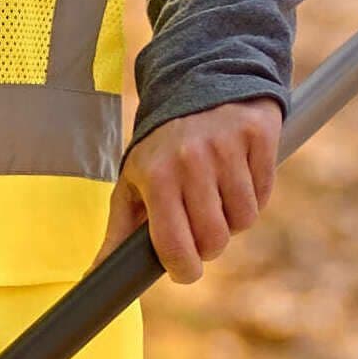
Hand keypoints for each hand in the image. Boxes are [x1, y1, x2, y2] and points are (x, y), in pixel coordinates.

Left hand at [102, 98, 281, 283]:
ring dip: (233, 218)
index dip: (184, 270)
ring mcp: (227, 148)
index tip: (186, 270)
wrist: (199, 82)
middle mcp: (191, 161)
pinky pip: (263, 194)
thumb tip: (94, 276)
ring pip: (243, 220)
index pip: (174, 246)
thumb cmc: (162, 145)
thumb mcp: (134, 181)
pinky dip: (254, 195)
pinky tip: (237, 175)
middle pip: (214, 240)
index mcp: (156, 177)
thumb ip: (118, 231)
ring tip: (218, 195)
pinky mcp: (257, 136)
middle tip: (202, 226)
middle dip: (209, 245)